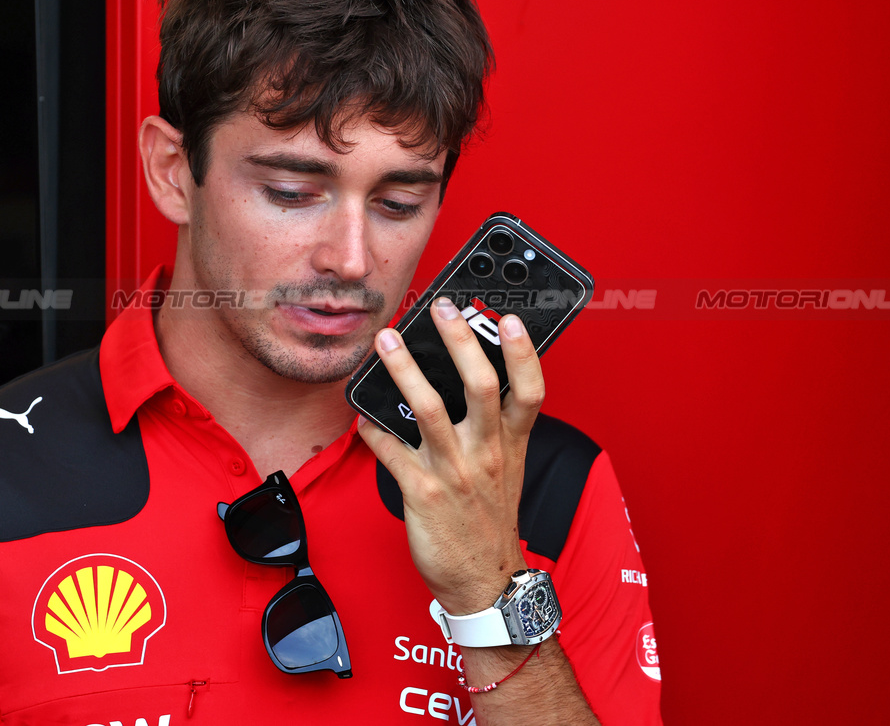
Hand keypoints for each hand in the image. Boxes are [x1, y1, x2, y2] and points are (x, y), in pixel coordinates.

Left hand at [356, 297, 545, 614]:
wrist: (483, 580)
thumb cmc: (490, 518)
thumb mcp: (509, 468)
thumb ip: (495, 426)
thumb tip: (467, 380)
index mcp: (510, 443)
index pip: (529, 390)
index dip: (523, 352)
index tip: (509, 318)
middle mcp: (486, 452)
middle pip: (478, 385)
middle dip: (459, 340)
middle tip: (441, 308)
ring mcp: (454, 471)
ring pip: (428, 408)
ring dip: (403, 370)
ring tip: (387, 341)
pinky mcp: (422, 492)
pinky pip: (390, 450)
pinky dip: (372, 428)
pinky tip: (360, 413)